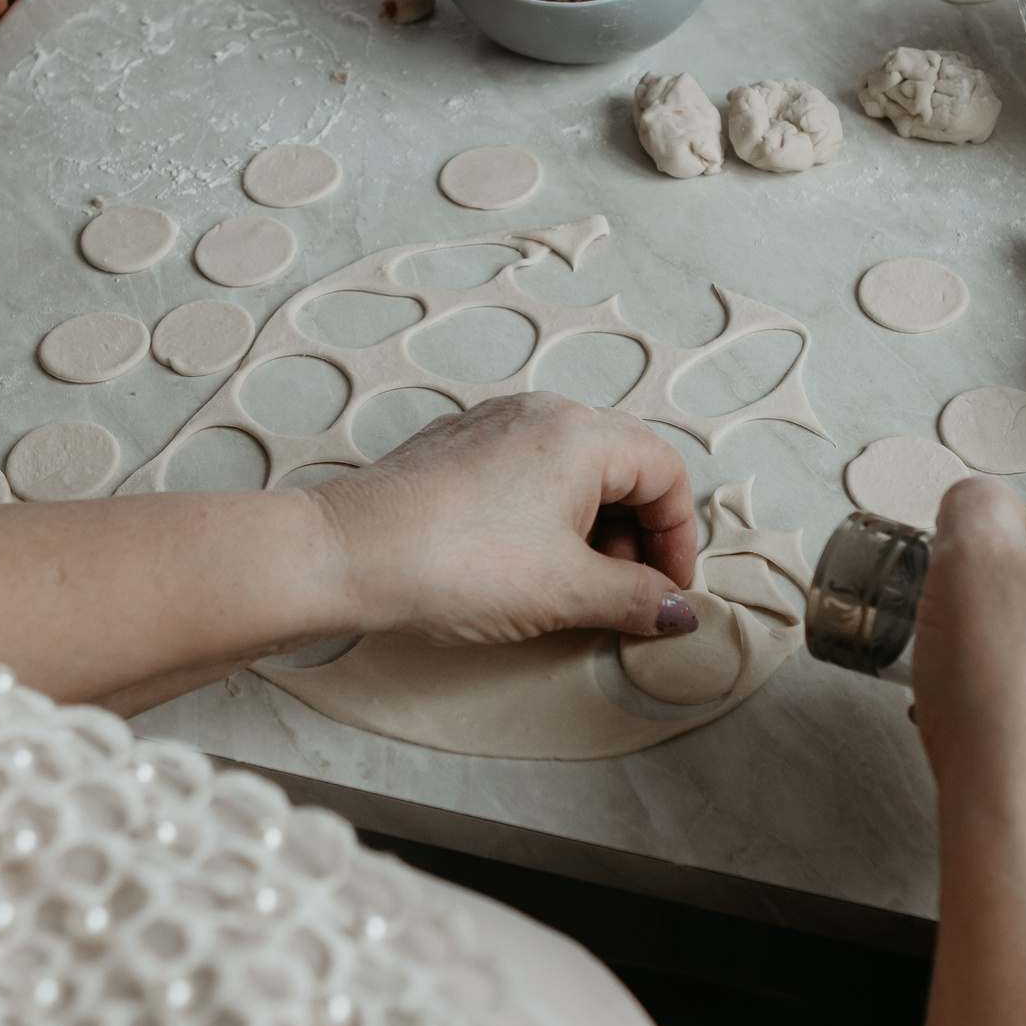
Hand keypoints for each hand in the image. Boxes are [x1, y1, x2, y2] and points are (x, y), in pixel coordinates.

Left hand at [306, 392, 700, 644]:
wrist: (346, 555)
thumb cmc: (452, 563)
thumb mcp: (565, 592)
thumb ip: (635, 599)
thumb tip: (677, 610)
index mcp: (581, 434)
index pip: (666, 472)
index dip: (679, 537)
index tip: (668, 590)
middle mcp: (541, 415)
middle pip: (625, 465)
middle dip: (638, 533)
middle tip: (626, 592)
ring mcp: (494, 426)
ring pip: (574, 470)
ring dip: (593, 527)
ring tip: (574, 585)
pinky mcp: (457, 449)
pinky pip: (527, 473)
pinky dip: (547, 516)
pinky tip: (525, 565)